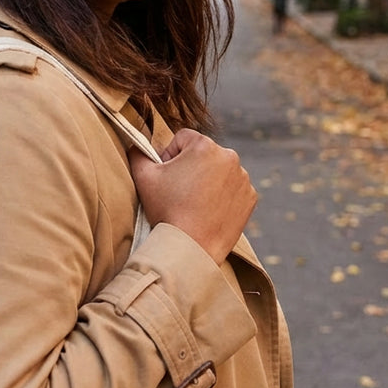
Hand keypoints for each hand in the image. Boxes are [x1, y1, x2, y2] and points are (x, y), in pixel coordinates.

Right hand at [128, 129, 257, 262]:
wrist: (192, 248)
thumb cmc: (167, 210)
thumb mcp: (143, 176)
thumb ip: (138, 152)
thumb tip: (137, 146)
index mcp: (204, 145)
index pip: (182, 139)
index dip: (169, 155)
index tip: (166, 176)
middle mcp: (229, 156)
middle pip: (203, 154)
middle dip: (190, 167)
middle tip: (179, 192)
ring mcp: (242, 178)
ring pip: (219, 171)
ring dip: (207, 180)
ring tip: (194, 203)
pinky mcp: (250, 198)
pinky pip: (233, 189)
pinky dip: (222, 196)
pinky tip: (208, 211)